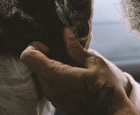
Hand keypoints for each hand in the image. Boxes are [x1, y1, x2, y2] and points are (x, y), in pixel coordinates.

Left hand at [20, 28, 136, 114]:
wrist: (111, 111)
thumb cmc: (105, 87)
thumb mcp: (93, 62)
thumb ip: (75, 48)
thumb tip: (66, 32)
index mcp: (55, 75)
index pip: (28, 56)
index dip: (34, 46)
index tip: (48, 46)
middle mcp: (48, 88)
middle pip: (32, 65)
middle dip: (42, 55)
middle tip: (58, 52)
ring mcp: (52, 96)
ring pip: (38, 75)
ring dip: (47, 66)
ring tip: (65, 63)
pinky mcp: (56, 101)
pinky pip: (46, 85)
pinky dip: (52, 76)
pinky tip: (68, 74)